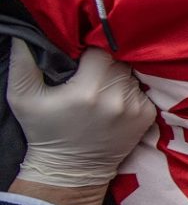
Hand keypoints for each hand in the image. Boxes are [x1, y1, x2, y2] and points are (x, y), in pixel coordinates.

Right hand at [8, 42, 154, 204]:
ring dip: (118, 76)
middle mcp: (117, 97)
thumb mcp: (23, 98)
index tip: (81, 58)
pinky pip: (142, 89)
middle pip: (118, 60)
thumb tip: (23, 36)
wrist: (72, 169)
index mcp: (88, 90)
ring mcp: (135, 107)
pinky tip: (114, 100)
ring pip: (131, 74)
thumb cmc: (45, 131)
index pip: (101, 50)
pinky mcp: (147, 116)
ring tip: (101, 87)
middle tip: (89, 73)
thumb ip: (22, 64)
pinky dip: (130, 90)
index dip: (90, 51)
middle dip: (105, 62)